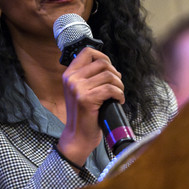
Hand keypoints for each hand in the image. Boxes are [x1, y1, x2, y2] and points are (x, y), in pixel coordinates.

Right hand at [57, 47, 124, 166]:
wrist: (78, 136)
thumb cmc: (83, 114)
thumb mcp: (79, 91)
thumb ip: (88, 76)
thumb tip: (107, 65)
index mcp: (69, 74)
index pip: (87, 52)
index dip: (102, 56)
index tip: (109, 68)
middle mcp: (71, 79)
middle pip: (102, 63)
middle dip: (115, 73)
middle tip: (116, 85)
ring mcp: (78, 88)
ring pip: (109, 75)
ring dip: (119, 85)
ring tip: (118, 94)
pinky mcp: (87, 99)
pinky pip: (111, 88)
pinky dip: (119, 94)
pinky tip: (118, 100)